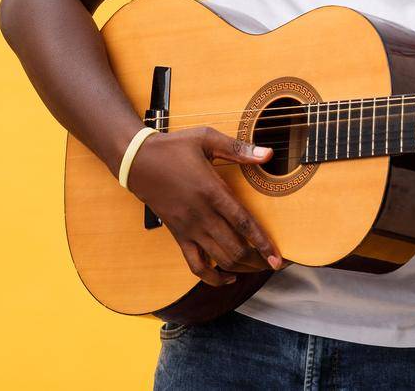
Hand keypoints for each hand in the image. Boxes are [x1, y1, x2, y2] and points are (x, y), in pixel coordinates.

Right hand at [124, 126, 284, 286]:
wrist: (137, 161)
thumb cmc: (173, 147)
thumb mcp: (206, 138)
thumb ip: (238, 148)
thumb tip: (267, 154)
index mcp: (212, 191)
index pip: (243, 223)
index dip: (263, 242)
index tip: (277, 258)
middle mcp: (202, 215)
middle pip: (235, 248)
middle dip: (258, 261)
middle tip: (273, 264)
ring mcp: (189, 228)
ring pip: (219, 259)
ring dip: (241, 268)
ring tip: (258, 268)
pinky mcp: (178, 235)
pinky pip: (195, 265)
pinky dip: (212, 278)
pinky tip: (227, 277)